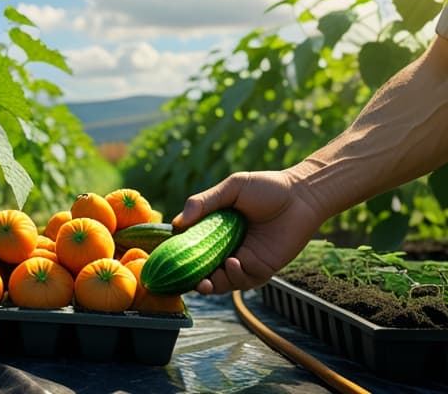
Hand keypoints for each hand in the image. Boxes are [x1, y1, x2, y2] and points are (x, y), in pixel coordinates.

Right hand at [172, 170, 323, 294]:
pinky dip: (236, 276)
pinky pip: (245, 280)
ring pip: (223, 281)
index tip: (169, 260)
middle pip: (204, 271)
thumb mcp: (231, 189)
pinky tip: (234, 262)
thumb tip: (177, 223)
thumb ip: (204, 202)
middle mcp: (227, 247)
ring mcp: (244, 260)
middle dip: (194, 280)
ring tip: (212, 276)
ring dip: (214, 283)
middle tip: (190, 281)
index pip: (192, 247)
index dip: (180, 256)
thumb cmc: (267, 187)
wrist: (303, 195)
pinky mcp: (263, 268)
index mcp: (215, 230)